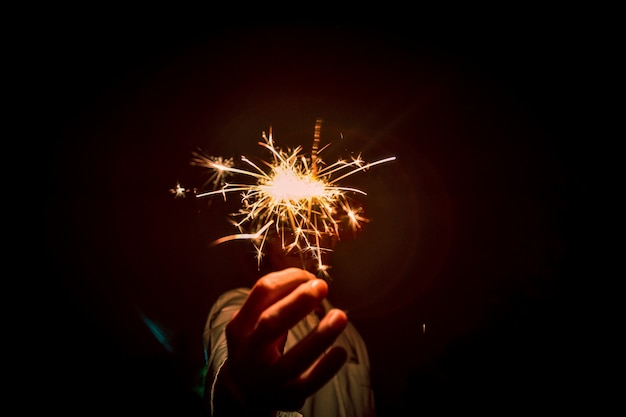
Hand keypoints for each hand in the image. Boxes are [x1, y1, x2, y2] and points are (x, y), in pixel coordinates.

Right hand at [216, 268, 347, 414]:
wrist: (242, 389)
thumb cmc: (257, 343)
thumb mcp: (254, 321)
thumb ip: (276, 300)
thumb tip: (311, 279)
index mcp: (240, 325)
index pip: (262, 291)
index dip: (290, 277)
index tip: (310, 277)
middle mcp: (249, 351)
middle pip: (271, 322)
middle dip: (299, 301)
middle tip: (322, 287)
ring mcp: (266, 377)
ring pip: (293, 358)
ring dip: (321, 335)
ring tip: (340, 316)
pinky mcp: (285, 395)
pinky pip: (309, 383)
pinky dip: (327, 367)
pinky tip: (341, 352)